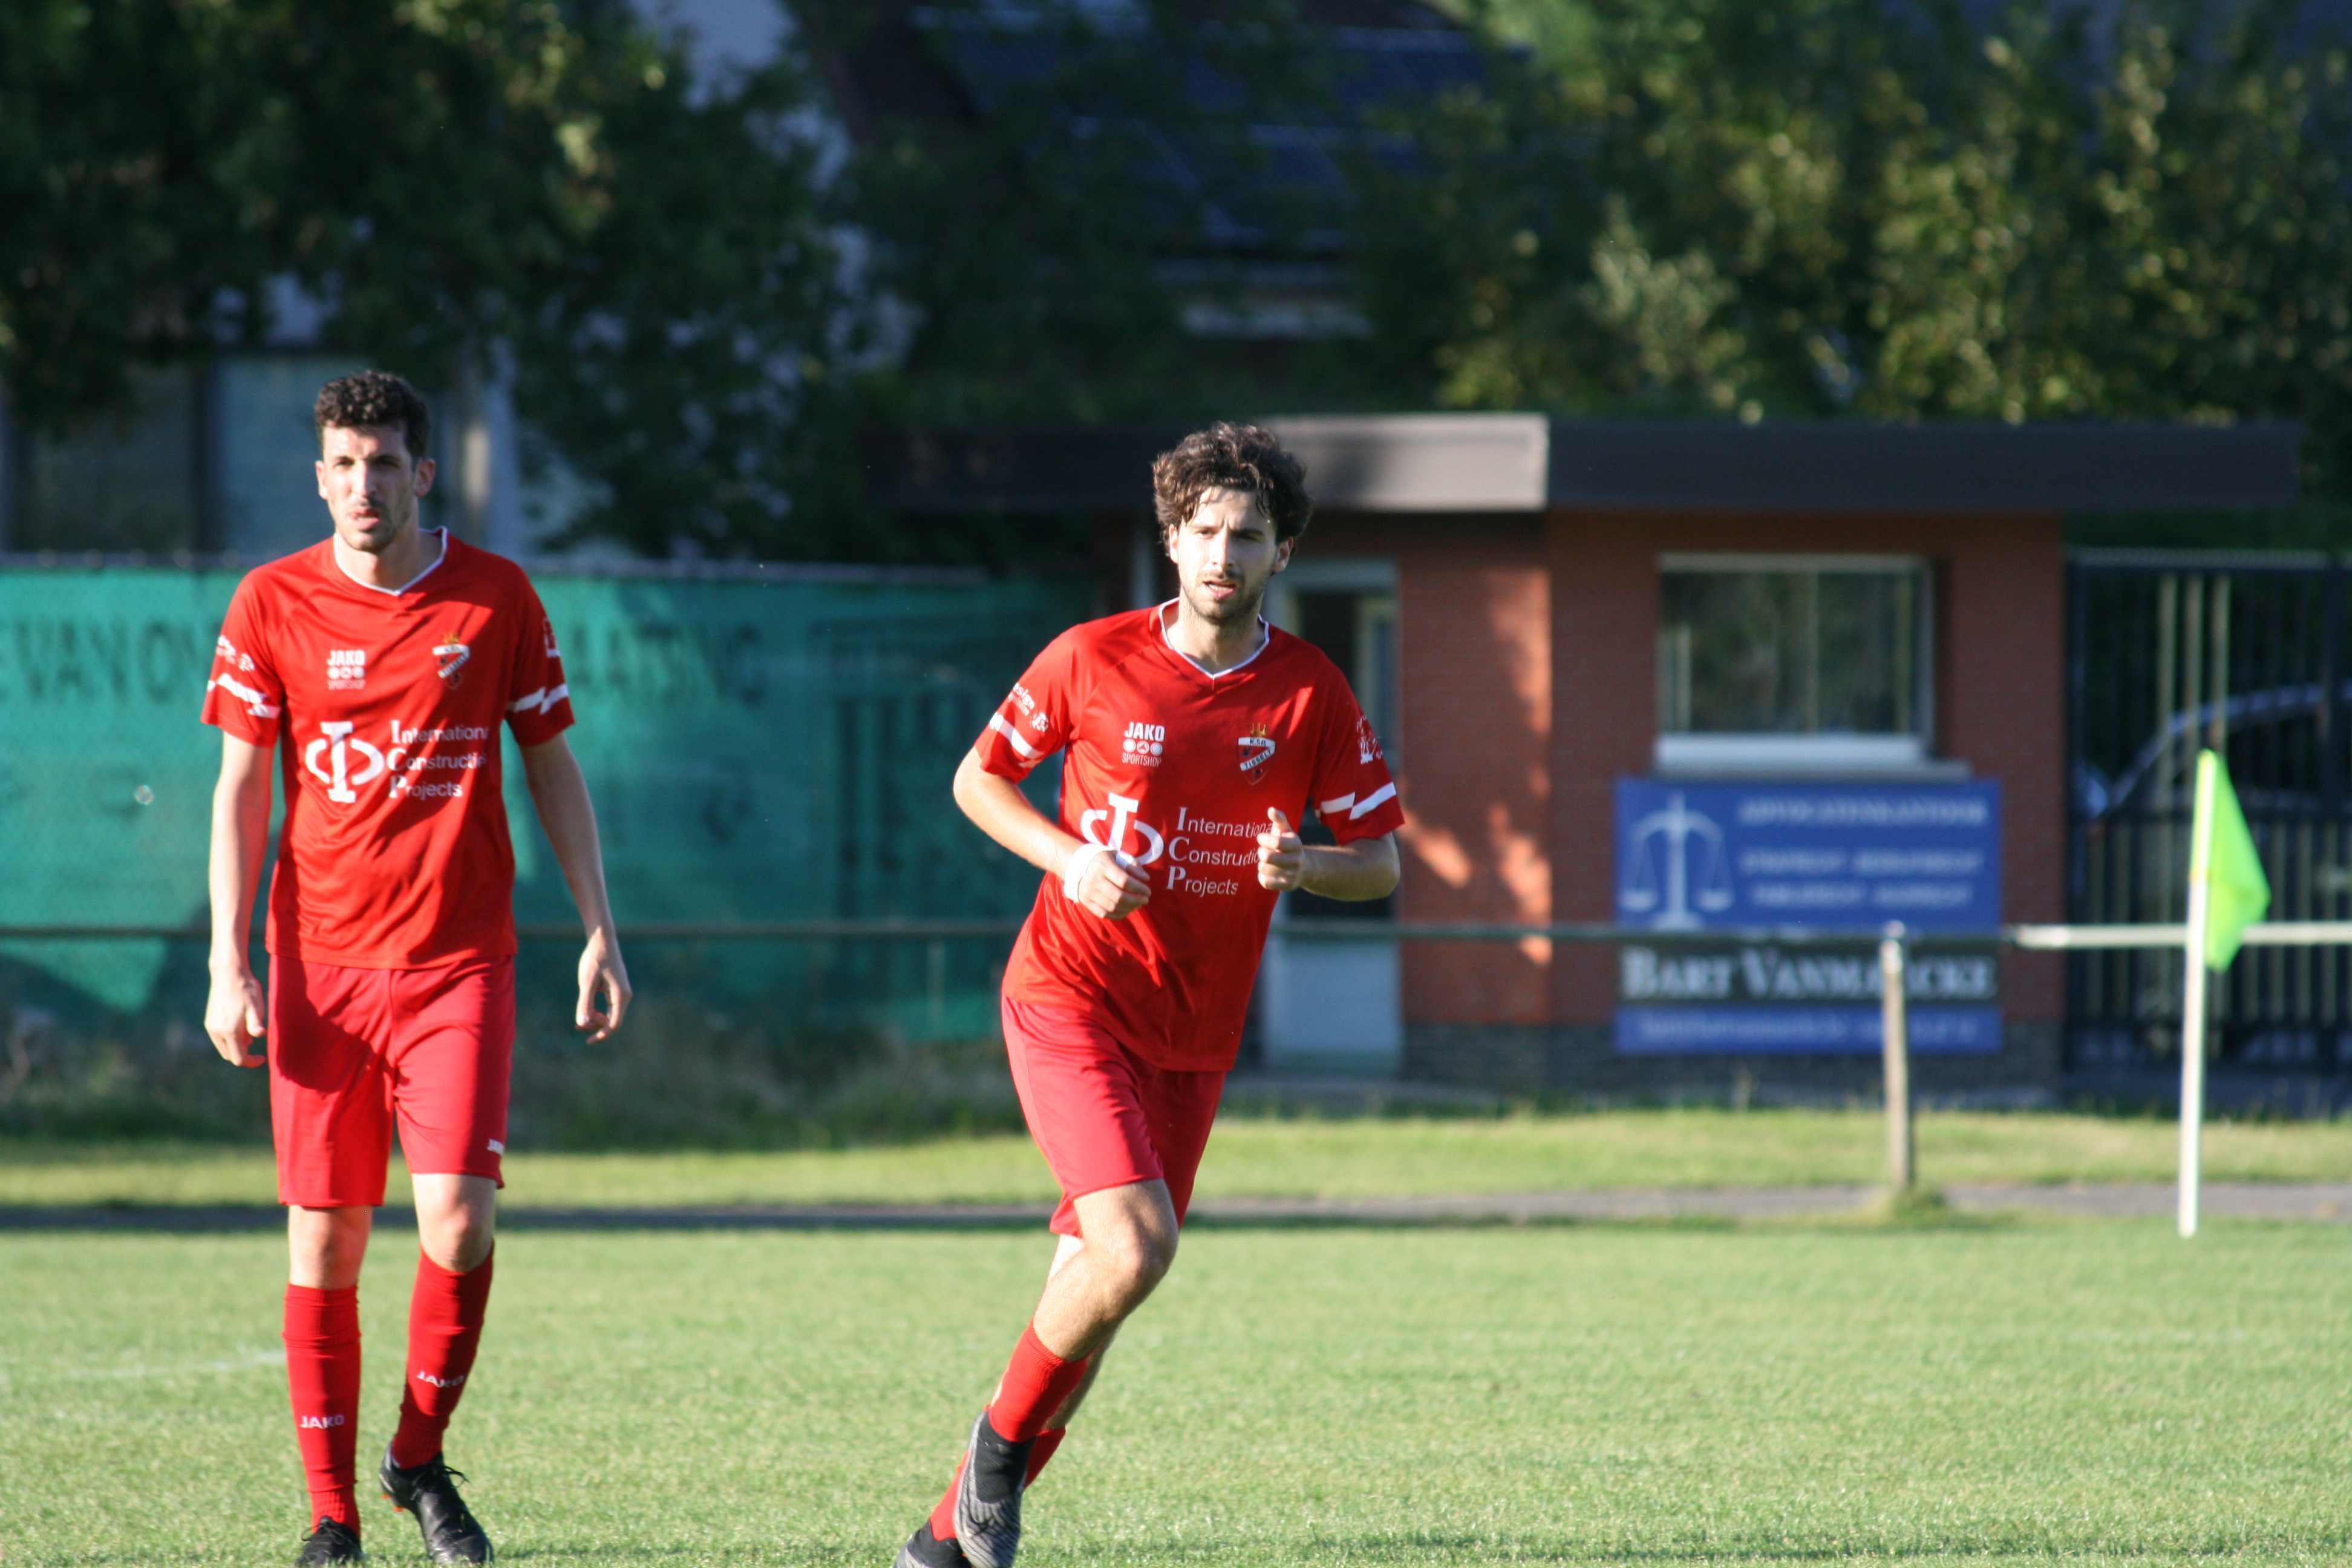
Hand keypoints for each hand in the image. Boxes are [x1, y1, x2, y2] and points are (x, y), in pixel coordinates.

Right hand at [204, 963, 265, 1067]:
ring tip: (248, 1031)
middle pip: (231, 1055)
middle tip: (255, 1040)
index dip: (252, 1062)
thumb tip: (259, 1035)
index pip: (239, 1059)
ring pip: (224, 1048)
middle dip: (244, 1054)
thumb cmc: (246, 990)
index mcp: (230, 1031)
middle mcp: (217, 1032)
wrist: (228, 974)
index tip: (262, 1057)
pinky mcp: (209, 1022)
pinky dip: (230, 1039)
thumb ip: (255, 1024)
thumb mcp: (256, 1007)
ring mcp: (211, 1027)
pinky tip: (240, 1026)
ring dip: (237, 1046)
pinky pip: (219, 1039)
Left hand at [576, 927, 631, 1042]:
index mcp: (620, 996)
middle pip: (612, 1021)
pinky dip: (597, 1011)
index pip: (614, 1024)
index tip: (588, 1041)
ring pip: (610, 1015)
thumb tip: (582, 1023)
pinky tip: (586, 1008)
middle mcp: (624, 996)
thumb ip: (585, 1003)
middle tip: (576, 1025)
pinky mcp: (616, 989)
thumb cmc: (595, 958)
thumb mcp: (587, 982)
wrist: (602, 939)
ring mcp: (621, 993)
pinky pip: (608, 1007)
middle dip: (595, 1026)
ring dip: (595, 1019)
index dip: (602, 1035)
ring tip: (579, 1017)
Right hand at [1072, 847, 1151, 919]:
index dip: (1139, 888)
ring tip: (1137, 905)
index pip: (1124, 880)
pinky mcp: (1085, 901)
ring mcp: (1088, 892)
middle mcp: (1094, 879)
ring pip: (1112, 907)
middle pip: (1119, 896)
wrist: (1076, 864)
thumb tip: (1145, 878)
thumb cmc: (1103, 860)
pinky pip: (1103, 914)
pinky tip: (1126, 910)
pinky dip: (1118, 914)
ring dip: (1129, 908)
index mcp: (1103, 865)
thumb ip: (1132, 864)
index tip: (1147, 891)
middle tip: (1145, 900)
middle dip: (1136, 900)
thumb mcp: (1116, 856)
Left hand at [1257, 807, 1303, 891]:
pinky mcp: (1287, 886)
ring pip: (1264, 869)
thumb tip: (1271, 810)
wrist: (1305, 868)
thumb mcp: (1286, 830)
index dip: (1264, 839)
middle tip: (1264, 851)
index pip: (1276, 842)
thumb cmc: (1289, 845)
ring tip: (1268, 862)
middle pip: (1267, 857)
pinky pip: (1265, 882)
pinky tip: (1267, 872)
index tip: (1261, 838)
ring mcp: (1292, 874)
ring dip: (1261, 864)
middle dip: (1261, 852)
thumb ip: (1279, 819)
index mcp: (1296, 844)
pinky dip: (1262, 876)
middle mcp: (1296, 860)